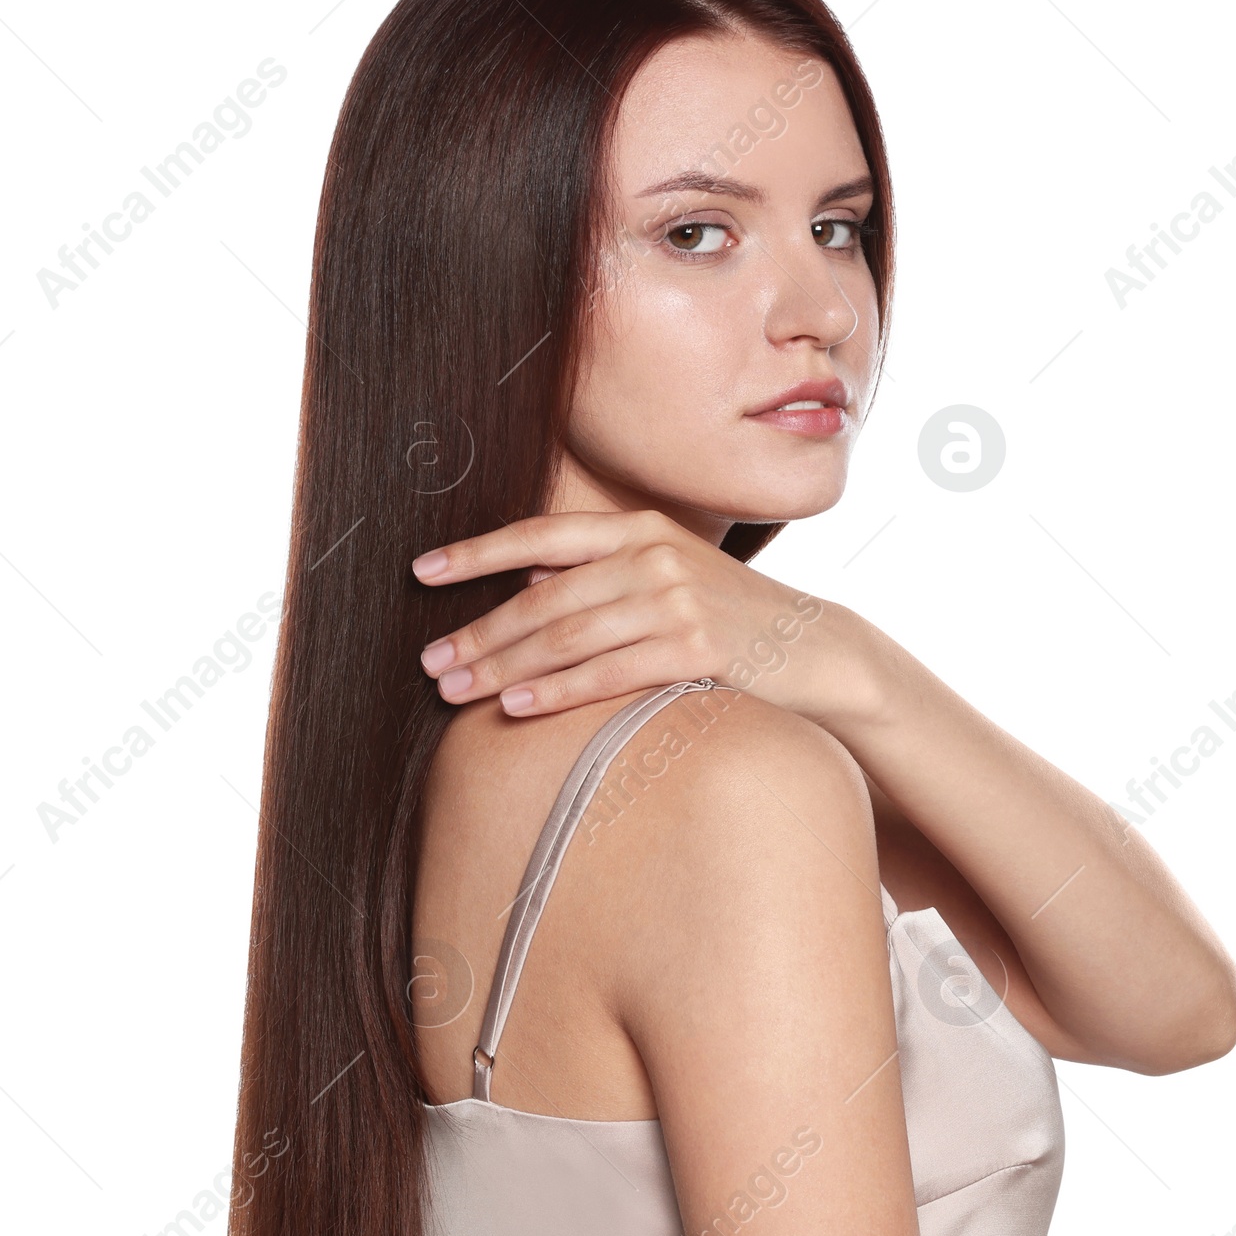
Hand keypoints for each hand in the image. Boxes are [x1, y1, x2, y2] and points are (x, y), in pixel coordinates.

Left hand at [412, 509, 861, 719]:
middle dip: (479, 633)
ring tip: (456, 692)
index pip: (541, 534)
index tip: (421, 573)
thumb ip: (604, 570)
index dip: (477, 553)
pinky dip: (556, 692)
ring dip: (503, 667)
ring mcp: (675, 598)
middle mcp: (652, 554)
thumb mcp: (670, 574)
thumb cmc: (730, 619)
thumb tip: (529, 577)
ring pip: (566, 637)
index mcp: (639, 528)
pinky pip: (607, 672)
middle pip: (543, 597)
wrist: (813, 650)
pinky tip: (516, 708)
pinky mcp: (695, 646)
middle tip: (429, 664)